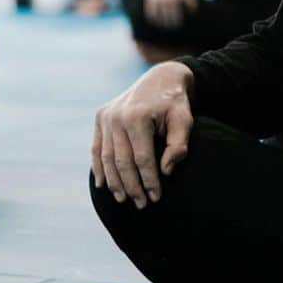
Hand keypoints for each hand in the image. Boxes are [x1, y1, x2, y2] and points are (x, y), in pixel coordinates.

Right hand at [91, 62, 193, 208]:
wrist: (161, 78)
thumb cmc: (176, 103)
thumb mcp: (185, 120)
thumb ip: (178, 145)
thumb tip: (165, 171)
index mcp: (138, 117)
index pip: (142, 159)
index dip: (149, 181)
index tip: (156, 197)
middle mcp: (117, 117)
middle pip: (122, 162)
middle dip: (132, 186)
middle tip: (141, 204)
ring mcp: (106, 117)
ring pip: (107, 158)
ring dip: (114, 182)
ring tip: (124, 200)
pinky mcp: (100, 117)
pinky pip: (97, 148)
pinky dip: (99, 167)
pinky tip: (104, 185)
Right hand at [144, 0, 197, 28]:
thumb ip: (190, 0)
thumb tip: (194, 10)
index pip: (175, 12)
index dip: (176, 19)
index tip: (178, 24)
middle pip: (167, 14)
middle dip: (168, 22)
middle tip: (170, 27)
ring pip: (157, 13)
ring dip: (159, 20)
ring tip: (161, 25)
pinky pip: (149, 9)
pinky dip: (151, 16)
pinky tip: (153, 20)